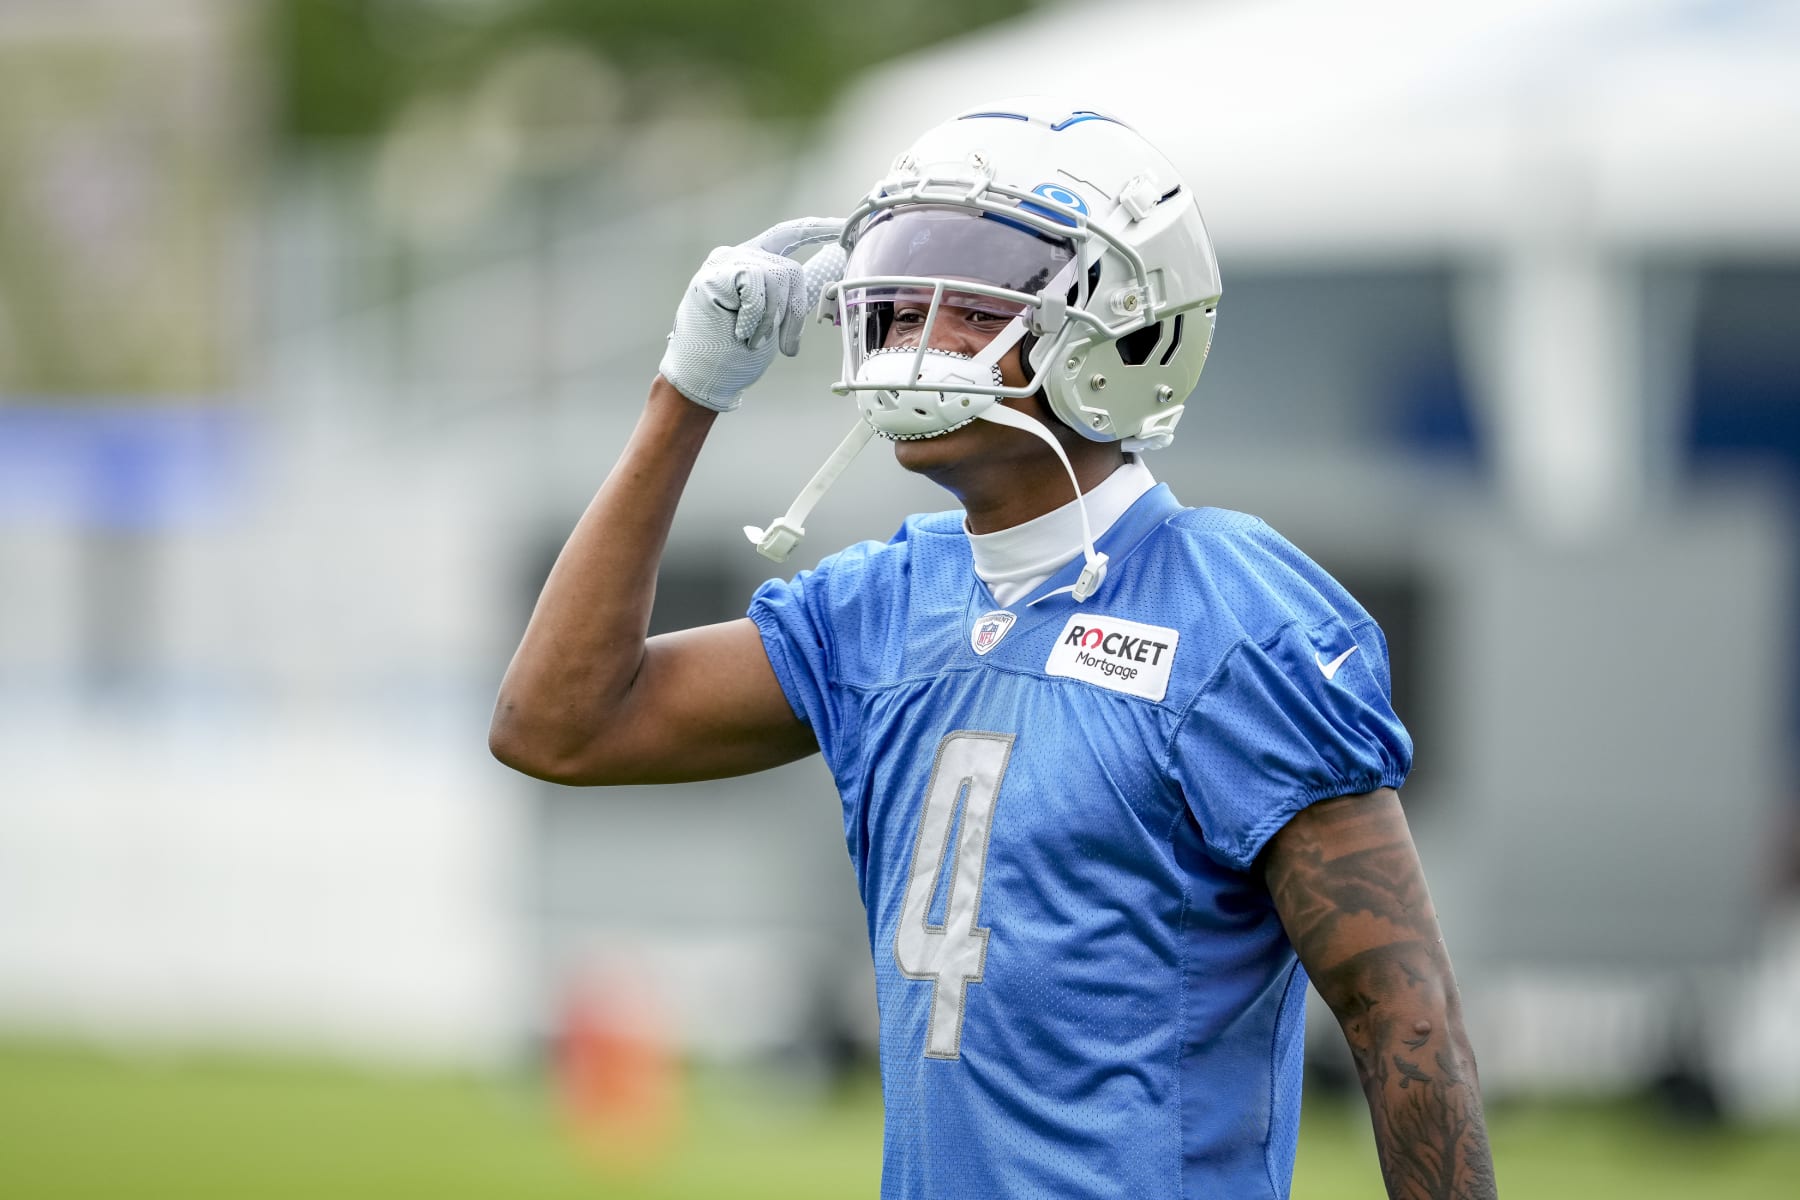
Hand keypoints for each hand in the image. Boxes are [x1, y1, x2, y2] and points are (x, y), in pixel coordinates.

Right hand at [658, 217, 844, 411]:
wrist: (702, 374)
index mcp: (755, 262)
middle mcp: (741, 255)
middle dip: (794, 312)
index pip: (790, 234)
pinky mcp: (716, 271)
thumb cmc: (734, 352)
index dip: (818, 229)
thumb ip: (790, 302)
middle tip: (786, 346)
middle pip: (790, 269)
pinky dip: (754, 314)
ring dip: (771, 319)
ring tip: (754, 340)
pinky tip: (741, 331)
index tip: (843, 225)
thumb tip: (825, 293)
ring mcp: (726, 260)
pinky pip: (756, 284)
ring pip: (777, 277)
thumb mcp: (772, 322)